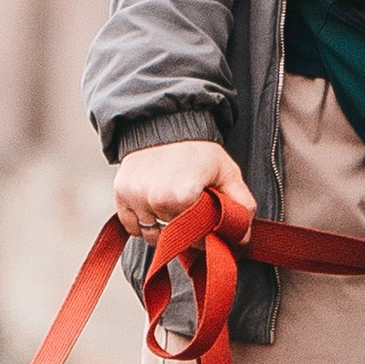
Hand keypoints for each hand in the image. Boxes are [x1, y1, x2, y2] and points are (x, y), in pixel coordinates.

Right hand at [113, 140, 255, 240]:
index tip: (205, 223)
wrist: (165, 124)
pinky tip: (153, 207)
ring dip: (162, 230)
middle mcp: (156, 199)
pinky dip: (142, 224)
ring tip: (171, 207)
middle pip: (174, 238)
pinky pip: (132, 228)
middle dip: (185, 232)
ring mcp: (136, 198)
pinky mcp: (121, 195)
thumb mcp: (227, 172)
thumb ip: (241, 204)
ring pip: (152, 236)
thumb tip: (243, 237)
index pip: (196, 239)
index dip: (204, 236)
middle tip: (191, 211)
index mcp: (184, 196)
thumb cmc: (198, 150)